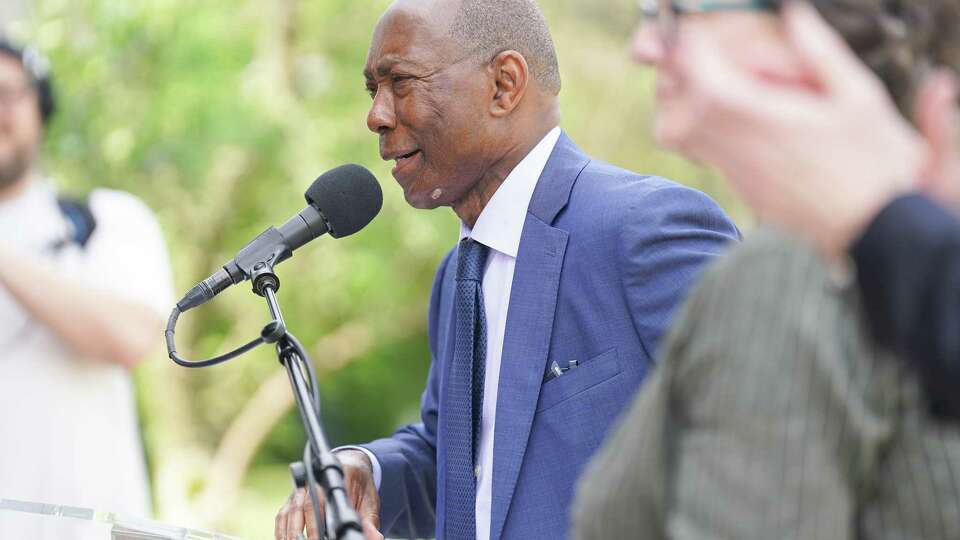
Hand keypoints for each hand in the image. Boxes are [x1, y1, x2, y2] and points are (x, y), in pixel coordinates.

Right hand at [274, 449, 381, 539]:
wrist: (350, 465)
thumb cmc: (360, 485)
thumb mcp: (371, 501)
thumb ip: (371, 520)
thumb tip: (375, 538)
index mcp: (338, 475)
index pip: (328, 498)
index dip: (322, 520)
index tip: (323, 537)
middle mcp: (315, 479)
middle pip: (305, 505)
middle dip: (305, 530)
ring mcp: (302, 488)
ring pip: (291, 510)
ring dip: (290, 531)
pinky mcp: (293, 497)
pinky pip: (283, 513)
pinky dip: (282, 529)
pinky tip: (284, 539)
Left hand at [668, 0, 927, 256]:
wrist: (872, 232)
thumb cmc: (872, 164)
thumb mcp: (857, 96)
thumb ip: (818, 51)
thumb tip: (792, 13)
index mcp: (753, 115)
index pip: (693, 70)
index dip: (686, 46)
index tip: (694, 31)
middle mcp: (730, 145)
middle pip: (669, 102)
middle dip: (676, 73)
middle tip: (699, 56)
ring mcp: (730, 171)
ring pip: (673, 130)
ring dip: (683, 103)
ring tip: (716, 84)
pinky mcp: (738, 188)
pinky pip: (698, 152)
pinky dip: (700, 128)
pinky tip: (739, 115)